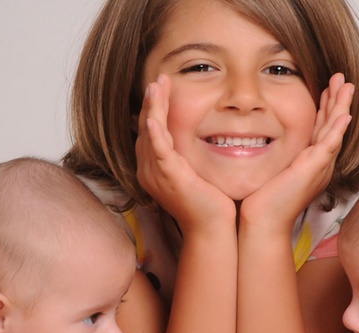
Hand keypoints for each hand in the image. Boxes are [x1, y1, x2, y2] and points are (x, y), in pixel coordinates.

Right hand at [136, 74, 235, 231]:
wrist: (213, 228)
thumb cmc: (210, 203)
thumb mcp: (197, 172)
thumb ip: (192, 154)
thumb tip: (204, 134)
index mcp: (155, 168)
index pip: (151, 130)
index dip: (155, 107)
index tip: (163, 86)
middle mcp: (149, 171)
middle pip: (146, 128)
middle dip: (152, 101)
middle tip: (159, 78)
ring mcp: (156, 175)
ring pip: (150, 135)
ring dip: (152, 109)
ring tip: (156, 87)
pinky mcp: (169, 179)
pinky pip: (158, 152)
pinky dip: (156, 134)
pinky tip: (155, 118)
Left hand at [240, 73, 353, 231]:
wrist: (262, 221)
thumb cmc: (262, 200)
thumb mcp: (271, 167)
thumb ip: (274, 152)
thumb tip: (258, 136)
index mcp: (311, 162)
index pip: (322, 129)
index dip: (326, 107)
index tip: (326, 88)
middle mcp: (320, 164)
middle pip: (333, 126)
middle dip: (338, 101)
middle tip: (341, 79)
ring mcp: (319, 167)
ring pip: (335, 131)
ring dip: (342, 107)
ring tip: (346, 86)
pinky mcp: (314, 170)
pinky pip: (330, 145)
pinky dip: (337, 129)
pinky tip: (345, 115)